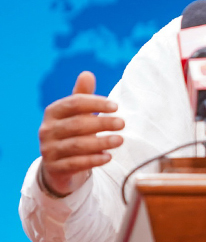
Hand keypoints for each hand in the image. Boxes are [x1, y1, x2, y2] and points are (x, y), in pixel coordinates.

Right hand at [38, 72, 124, 195]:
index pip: (74, 103)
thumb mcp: (77, 113)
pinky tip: (108, 156)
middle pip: (76, 124)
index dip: (95, 103)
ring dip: (101, 142)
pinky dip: (92, 160)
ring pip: (76, 145)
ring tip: (120, 140)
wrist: (58, 163)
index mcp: (53, 112)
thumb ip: (83, 95)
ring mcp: (48, 150)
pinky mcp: (54, 167)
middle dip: (102, 123)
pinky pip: (74, 164)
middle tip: (123, 123)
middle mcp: (47, 130)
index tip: (116, 106)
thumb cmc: (73, 131)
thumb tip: (87, 74)